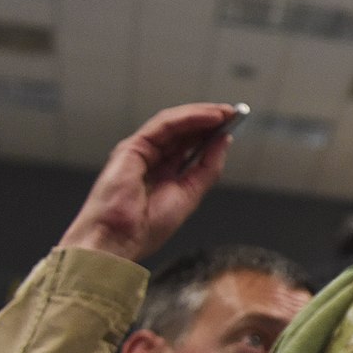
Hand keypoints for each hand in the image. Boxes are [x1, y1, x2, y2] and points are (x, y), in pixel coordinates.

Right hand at [59, 103, 234, 261]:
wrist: (117, 239)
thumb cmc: (145, 227)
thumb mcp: (190, 194)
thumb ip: (207, 168)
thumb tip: (224, 142)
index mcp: (163, 173)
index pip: (190, 146)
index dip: (211, 134)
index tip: (234, 126)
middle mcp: (151, 159)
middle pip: (183, 132)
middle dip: (210, 121)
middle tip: (234, 114)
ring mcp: (140, 151)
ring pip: (174, 124)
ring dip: (202, 115)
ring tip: (226, 113)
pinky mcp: (132, 146)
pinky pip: (164, 125)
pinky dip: (188, 118)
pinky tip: (209, 117)